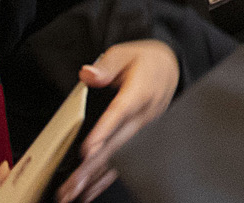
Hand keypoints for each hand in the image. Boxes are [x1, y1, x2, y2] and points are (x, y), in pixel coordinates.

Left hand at [62, 40, 180, 200]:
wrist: (169, 68)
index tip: (88, 151)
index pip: (120, 113)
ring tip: (75, 193)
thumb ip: (106, 66)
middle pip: (118, 144)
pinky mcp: (142, 138)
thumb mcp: (124, 53)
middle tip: (73, 184)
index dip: (104, 132)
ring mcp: (144, 130)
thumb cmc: (145, 61)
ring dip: (96, 178)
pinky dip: (106, 178)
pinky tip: (90, 191)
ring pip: (120, 158)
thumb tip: (88, 74)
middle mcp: (144, 115)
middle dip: (94, 166)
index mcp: (140, 91)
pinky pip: (125, 161)